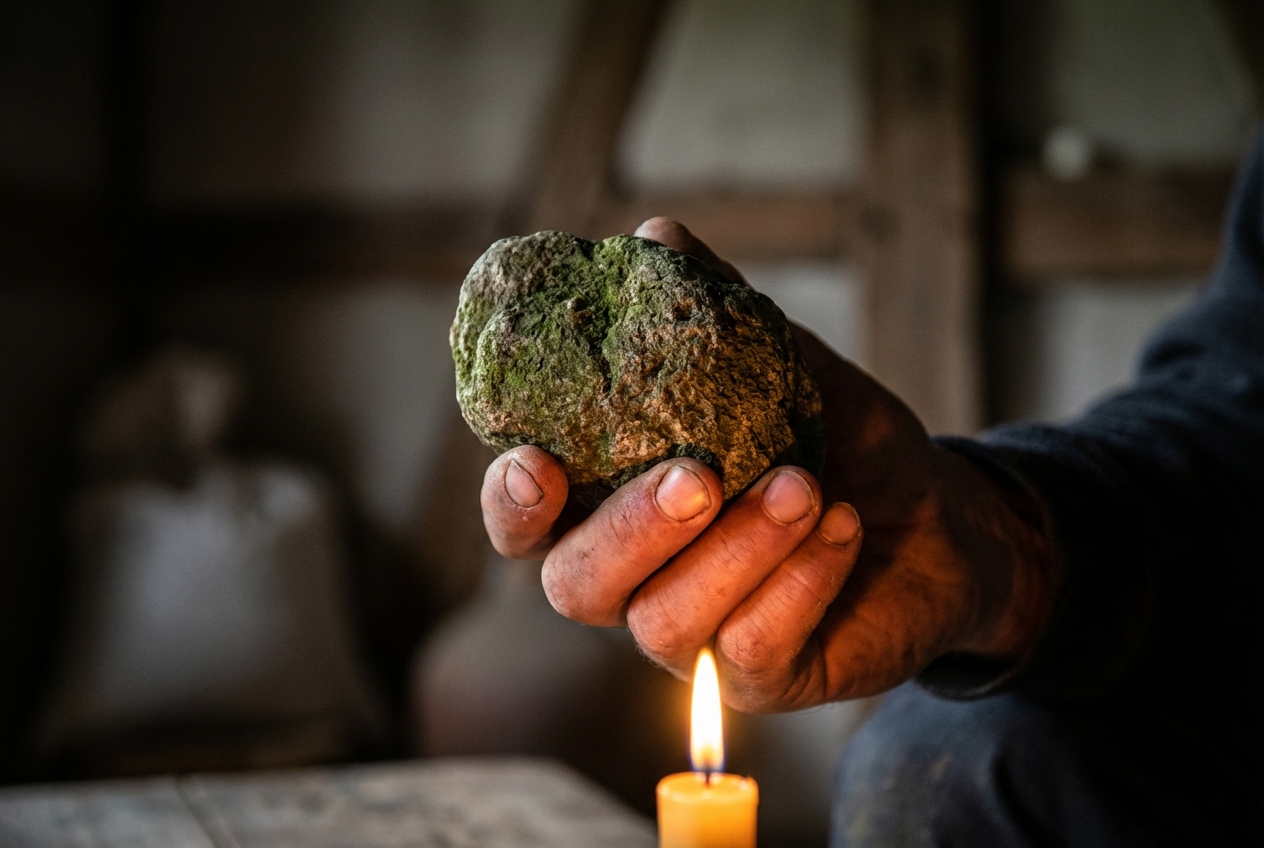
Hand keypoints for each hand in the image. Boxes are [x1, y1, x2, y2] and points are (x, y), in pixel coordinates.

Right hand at [479, 218, 1056, 711]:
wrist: (938, 511)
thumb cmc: (835, 438)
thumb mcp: (779, 367)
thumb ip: (711, 315)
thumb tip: (655, 233)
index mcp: (614, 506)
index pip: (527, 523)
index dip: (513, 503)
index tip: (536, 462)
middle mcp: (637, 579)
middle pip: (576, 586)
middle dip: (629, 531)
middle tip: (698, 476)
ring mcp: (696, 636)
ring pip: (665, 623)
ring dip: (735, 550)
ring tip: (805, 484)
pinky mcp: (762, 676)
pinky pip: (753, 650)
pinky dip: (797, 582)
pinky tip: (841, 527)